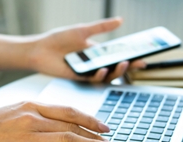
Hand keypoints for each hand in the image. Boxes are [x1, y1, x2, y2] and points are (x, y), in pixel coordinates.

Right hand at [0, 102, 118, 141]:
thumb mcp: (13, 111)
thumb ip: (37, 115)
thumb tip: (59, 125)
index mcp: (31, 105)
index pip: (68, 111)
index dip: (90, 118)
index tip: (103, 126)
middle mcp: (32, 118)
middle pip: (72, 126)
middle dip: (96, 135)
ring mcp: (27, 136)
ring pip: (67, 140)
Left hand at [28, 17, 145, 82]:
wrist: (40, 49)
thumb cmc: (58, 39)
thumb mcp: (83, 30)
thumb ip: (102, 27)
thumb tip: (120, 20)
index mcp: (96, 52)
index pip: (117, 55)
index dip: (131, 56)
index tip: (143, 55)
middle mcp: (94, 63)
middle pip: (115, 67)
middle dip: (129, 66)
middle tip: (138, 62)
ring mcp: (87, 71)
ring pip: (107, 76)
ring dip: (116, 72)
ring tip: (122, 64)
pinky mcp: (79, 78)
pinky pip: (92, 80)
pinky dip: (99, 75)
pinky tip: (102, 70)